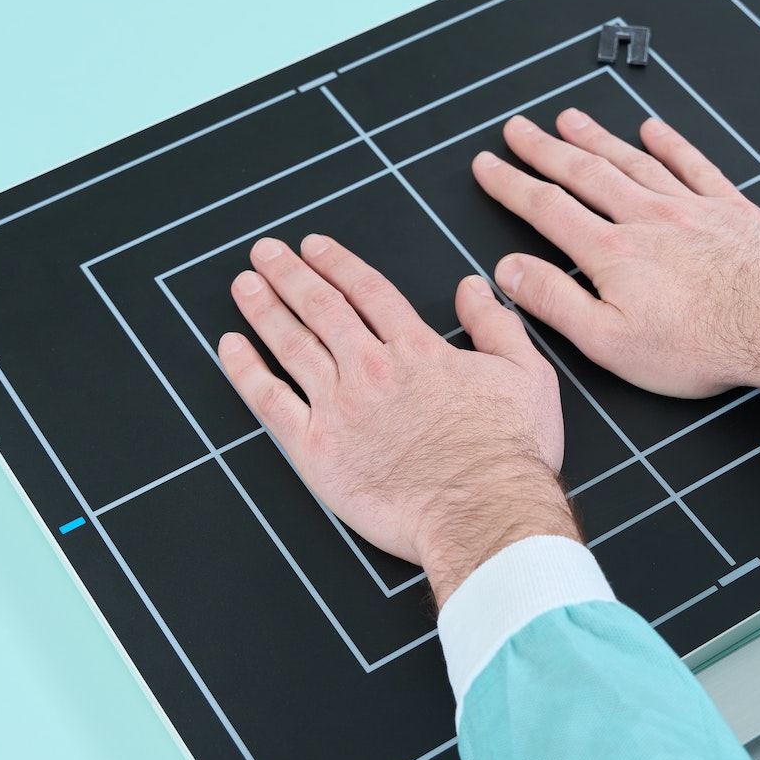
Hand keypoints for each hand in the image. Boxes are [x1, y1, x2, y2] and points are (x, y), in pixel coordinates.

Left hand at [218, 235, 575, 605]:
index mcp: (417, 349)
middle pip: (321, 308)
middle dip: (289, 274)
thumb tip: (472, 287)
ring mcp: (340, 407)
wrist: (484, 512)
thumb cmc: (509, 452)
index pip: (367, 292)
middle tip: (264, 253)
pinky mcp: (316, 449)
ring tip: (244, 284)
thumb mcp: (527, 373)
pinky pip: (270, 400)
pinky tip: (231, 346)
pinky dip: (246, 370)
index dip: (337, 263)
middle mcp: (371, 369)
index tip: (313, 247)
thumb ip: (496, 324)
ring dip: (264, 308)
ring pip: (292, 344)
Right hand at [471, 110, 759, 409]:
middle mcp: (647, 217)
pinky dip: (671, 143)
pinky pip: (694, 164)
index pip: (548, 208)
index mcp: (613, 252)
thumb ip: (554, 301)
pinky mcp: (732, 209)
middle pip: (584, 173)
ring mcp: (691, 207)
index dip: (512, 184)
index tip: (487, 165)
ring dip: (597, 138)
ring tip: (570, 118)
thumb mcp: (609, 342)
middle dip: (545, 149)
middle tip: (517, 128)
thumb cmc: (698, 347)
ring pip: (633, 161)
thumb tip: (508, 270)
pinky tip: (653, 129)